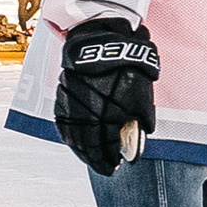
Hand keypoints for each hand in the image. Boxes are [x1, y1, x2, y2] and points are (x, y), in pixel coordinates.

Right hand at [55, 15, 158, 174]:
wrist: (105, 38)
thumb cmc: (129, 65)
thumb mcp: (143, 93)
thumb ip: (141, 119)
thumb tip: (137, 142)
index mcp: (111, 108)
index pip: (107, 143)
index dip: (111, 158)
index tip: (116, 167)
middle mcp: (89, 106)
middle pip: (89, 142)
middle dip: (97, 159)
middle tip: (105, 169)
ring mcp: (73, 100)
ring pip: (74, 134)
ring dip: (83, 151)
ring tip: (91, 161)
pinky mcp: (63, 92)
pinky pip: (62, 120)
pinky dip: (68, 136)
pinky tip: (74, 144)